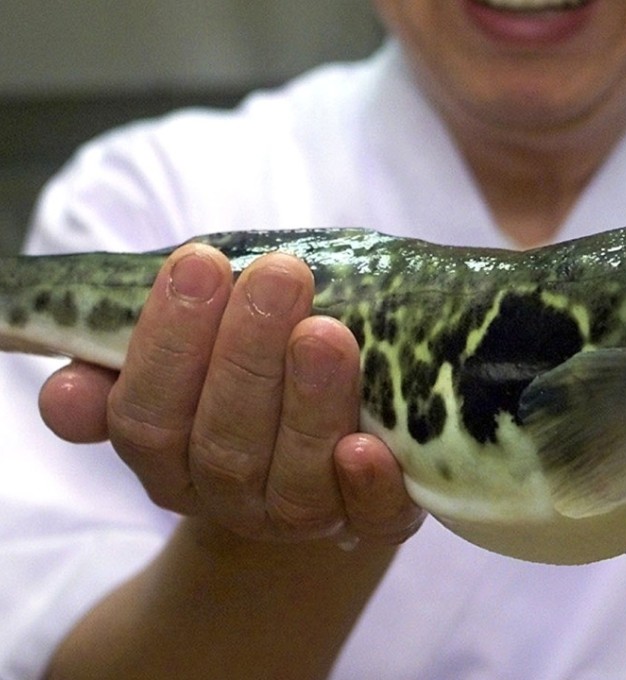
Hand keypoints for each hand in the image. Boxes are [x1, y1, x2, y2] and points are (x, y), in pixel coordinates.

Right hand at [38, 244, 422, 546]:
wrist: (331, 448)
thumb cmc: (253, 373)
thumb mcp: (187, 361)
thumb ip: (123, 365)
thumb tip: (64, 392)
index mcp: (170, 456)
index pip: (147, 415)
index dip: (168, 344)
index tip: (201, 263)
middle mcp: (230, 497)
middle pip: (222, 446)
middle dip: (248, 356)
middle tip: (279, 276)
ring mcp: (303, 517)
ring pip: (294, 480)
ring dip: (310, 405)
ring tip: (326, 333)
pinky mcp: (374, 523)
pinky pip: (371, 519)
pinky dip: (369, 485)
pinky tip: (368, 445)